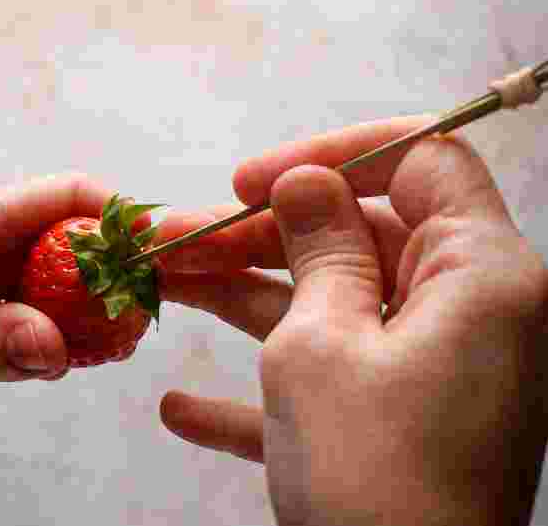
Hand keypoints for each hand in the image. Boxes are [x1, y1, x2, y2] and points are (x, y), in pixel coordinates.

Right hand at [157, 117, 547, 524]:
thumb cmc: (376, 481)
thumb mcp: (322, 343)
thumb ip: (317, 248)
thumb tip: (307, 180)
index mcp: (480, 276)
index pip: (421, 163)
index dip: (331, 158)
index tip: (248, 183)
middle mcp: (469, 317)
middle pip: (358, 240)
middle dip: (256, 240)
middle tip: (172, 241)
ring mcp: (434, 375)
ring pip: (330, 310)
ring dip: (242, 304)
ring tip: (159, 289)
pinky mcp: (400, 428)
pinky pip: (329, 389)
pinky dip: (260, 396)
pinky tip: (182, 409)